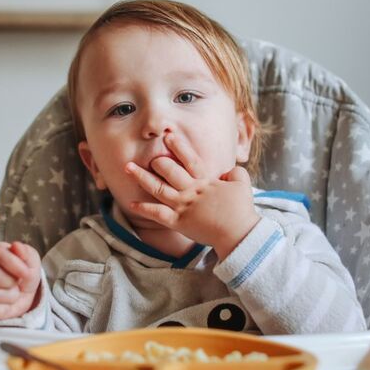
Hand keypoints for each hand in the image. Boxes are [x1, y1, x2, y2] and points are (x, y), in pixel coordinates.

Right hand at [0, 241, 41, 319]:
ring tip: (13, 292)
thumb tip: (16, 246)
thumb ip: (26, 253)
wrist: (23, 295)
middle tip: (17, 282)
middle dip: (9, 281)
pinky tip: (5, 303)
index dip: (14, 264)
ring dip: (11, 296)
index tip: (26, 272)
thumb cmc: (24, 275)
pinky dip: (2, 310)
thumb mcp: (32, 262)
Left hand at [125, 134, 259, 259]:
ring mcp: (182, 206)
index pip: (190, 159)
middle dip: (158, 162)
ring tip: (127, 168)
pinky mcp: (178, 222)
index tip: (168, 136)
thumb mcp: (242, 184)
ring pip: (158, 189)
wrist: (238, 233)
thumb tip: (226, 171)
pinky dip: (144, 209)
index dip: (178, 147)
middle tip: (149, 156)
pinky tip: (131, 203)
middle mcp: (190, 191)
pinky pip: (157, 214)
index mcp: (205, 181)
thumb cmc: (241, 210)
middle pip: (169, 171)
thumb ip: (234, 173)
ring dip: (141, 178)